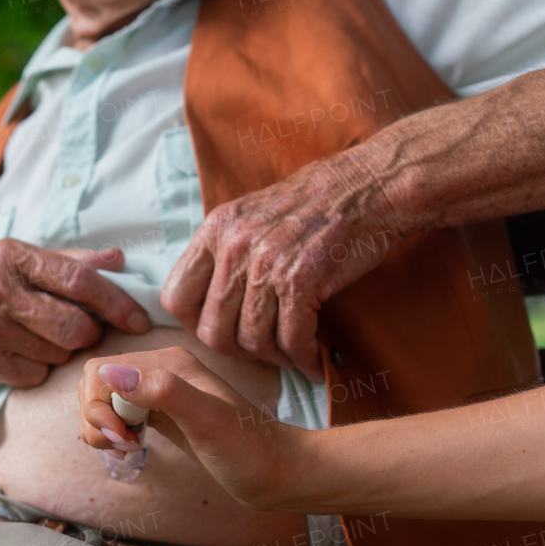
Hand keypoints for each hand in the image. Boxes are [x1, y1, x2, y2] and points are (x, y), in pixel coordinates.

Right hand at [0, 239, 150, 386]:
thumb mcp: (20, 256)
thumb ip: (69, 260)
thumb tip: (119, 260)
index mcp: (14, 256)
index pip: (79, 281)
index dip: (115, 302)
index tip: (138, 319)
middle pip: (73, 327)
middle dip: (87, 333)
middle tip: (78, 329)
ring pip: (57, 354)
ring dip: (60, 350)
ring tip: (39, 335)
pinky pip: (34, 375)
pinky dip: (38, 368)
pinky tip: (22, 351)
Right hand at [78, 347, 306, 508]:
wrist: (279, 472)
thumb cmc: (249, 451)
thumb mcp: (207, 421)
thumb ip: (163, 392)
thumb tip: (109, 374)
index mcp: (168, 362)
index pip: (100, 371)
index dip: (97, 407)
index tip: (121, 437)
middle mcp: (161, 371)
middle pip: (96, 384)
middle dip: (96, 418)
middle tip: (124, 447)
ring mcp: (161, 393)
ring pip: (104, 400)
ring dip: (103, 428)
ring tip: (129, 450)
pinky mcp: (162, 414)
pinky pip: (119, 413)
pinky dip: (114, 433)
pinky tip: (133, 449)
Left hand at [161, 148, 406, 381]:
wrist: (368, 185)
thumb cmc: (313, 204)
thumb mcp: (252, 215)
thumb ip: (224, 253)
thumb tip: (206, 300)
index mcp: (214, 230)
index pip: (175, 298)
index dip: (194, 325)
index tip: (220, 330)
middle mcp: (234, 247)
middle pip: (212, 330)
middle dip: (237, 351)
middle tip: (261, 352)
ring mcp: (266, 264)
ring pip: (251, 340)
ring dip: (274, 358)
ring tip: (291, 355)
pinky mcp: (302, 280)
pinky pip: (290, 338)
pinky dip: (302, 357)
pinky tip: (312, 360)